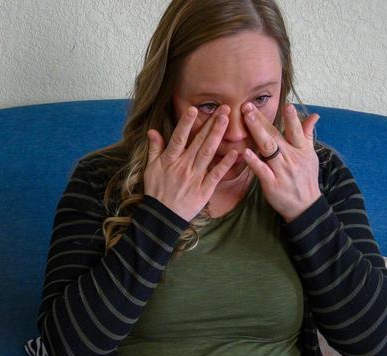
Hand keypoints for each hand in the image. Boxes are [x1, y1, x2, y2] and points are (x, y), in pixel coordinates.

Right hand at [144, 105, 239, 221]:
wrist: (162, 217)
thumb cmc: (156, 191)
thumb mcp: (150, 169)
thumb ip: (154, 149)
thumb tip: (152, 131)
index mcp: (169, 160)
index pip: (178, 138)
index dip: (186, 123)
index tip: (194, 109)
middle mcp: (183, 166)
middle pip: (198, 142)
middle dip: (211, 124)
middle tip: (224, 108)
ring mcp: (194, 178)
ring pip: (208, 153)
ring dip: (218, 136)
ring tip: (227, 120)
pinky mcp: (204, 190)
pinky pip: (216, 174)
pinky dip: (226, 163)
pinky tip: (235, 152)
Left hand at [241, 102, 321, 222]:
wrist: (305, 206)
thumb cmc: (306, 178)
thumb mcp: (310, 156)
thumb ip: (307, 134)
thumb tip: (314, 115)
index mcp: (301, 150)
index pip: (296, 130)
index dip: (291, 118)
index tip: (285, 104)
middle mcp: (292, 158)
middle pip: (276, 136)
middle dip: (262, 120)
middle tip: (248, 106)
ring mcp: (281, 171)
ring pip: (268, 149)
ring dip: (257, 132)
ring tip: (247, 118)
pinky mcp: (272, 184)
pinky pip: (261, 170)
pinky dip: (254, 161)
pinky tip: (244, 152)